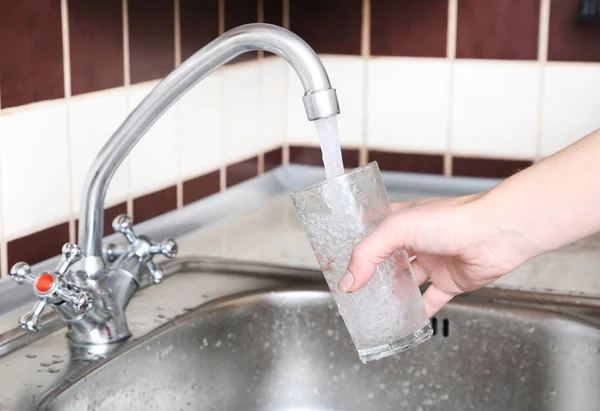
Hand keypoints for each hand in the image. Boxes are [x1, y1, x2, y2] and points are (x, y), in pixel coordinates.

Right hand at [339, 193, 536, 315]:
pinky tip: (408, 320)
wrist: (496, 233)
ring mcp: (433, 261)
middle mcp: (416, 240)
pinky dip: (420, 311)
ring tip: (374, 308)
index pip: (371, 233)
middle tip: (353, 290)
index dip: (355, 247)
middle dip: (371, 274)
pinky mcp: (449, 281)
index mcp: (401, 221)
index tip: (339, 263)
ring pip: (407, 281)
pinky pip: (431, 300)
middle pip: (387, 261)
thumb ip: (369, 254)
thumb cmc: (453, 219)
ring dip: (393, 294)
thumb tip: (349, 280)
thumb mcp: (399, 228)